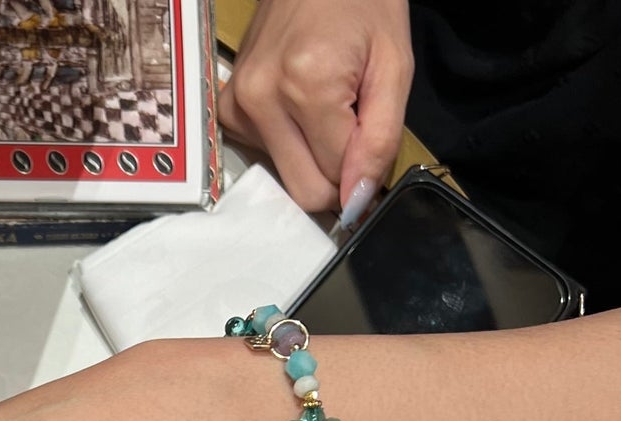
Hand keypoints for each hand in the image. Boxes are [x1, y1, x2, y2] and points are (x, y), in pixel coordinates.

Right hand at [218, 0, 413, 215]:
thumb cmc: (363, 2)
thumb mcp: (394, 65)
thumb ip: (379, 139)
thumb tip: (356, 202)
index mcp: (306, 86)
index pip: (333, 178)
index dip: (359, 168)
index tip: (370, 140)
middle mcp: (260, 101)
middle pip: (301, 190)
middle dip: (333, 173)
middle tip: (351, 130)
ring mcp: (237, 106)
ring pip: (283, 176)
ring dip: (310, 154)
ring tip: (325, 105)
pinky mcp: (226, 110)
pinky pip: (264, 155)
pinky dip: (288, 141)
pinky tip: (298, 103)